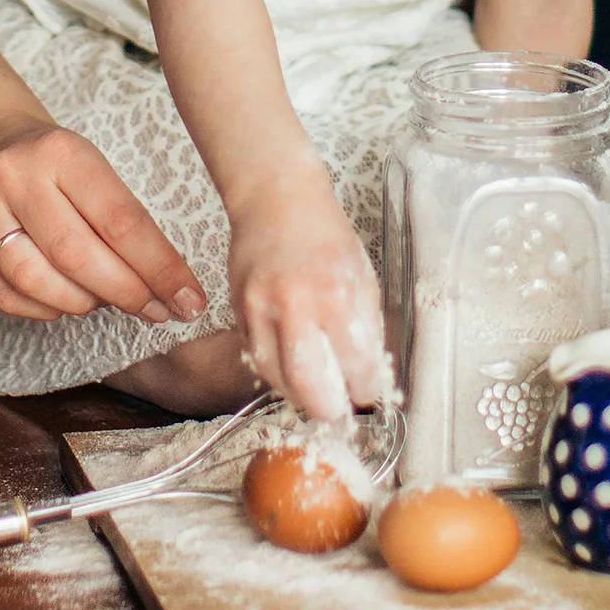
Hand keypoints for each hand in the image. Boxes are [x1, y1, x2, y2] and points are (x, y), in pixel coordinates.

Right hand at [0, 118, 205, 324]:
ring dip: (82, 304)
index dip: (161, 269)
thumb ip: (128, 225)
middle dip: (127, 293)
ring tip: (104, 301)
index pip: (121, 221)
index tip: (190, 300)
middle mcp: (11, 176)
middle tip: (157, 311)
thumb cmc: (58, 170)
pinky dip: (43, 310)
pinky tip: (63, 303)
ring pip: (37, 282)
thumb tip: (173, 292)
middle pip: (78, 256)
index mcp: (61, 152)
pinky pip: (5, 298)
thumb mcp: (96, 173)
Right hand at [227, 175, 387, 421]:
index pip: (356, 365)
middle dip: (328, 408)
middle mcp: (297, 304)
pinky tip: (292, 366)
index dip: (366, 388)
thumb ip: (366, 327)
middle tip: (338, 410)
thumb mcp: (362, 276)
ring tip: (315, 391)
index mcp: (338, 294)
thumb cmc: (323, 234)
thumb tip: (370, 372)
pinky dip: (276, 370)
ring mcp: (262, 308)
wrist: (277, 199)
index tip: (369, 391)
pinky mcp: (239, 310)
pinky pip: (257, 356)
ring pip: (276, 378)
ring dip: (298, 394)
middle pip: (309, 385)